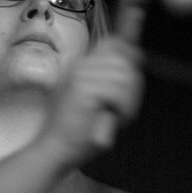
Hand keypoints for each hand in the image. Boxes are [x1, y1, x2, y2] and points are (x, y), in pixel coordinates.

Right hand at [41, 35, 143, 166]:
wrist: (56, 149)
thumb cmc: (77, 131)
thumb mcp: (97, 99)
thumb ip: (111, 79)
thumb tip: (135, 57)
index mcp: (80, 66)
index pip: (113, 43)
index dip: (129, 54)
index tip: (135, 70)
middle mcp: (79, 66)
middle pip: (124, 61)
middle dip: (133, 88)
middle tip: (122, 110)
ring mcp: (79, 75)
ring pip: (125, 77)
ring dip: (128, 101)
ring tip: (116, 116)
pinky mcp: (82, 88)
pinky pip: (118, 91)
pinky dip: (122, 108)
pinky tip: (112, 118)